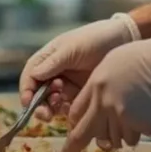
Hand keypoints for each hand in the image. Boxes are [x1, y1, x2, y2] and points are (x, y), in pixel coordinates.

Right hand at [20, 13, 140, 119]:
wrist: (123, 41)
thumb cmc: (95, 39)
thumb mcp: (72, 48)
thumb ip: (53, 63)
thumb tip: (34, 75)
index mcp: (47, 59)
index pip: (30, 77)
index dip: (27, 90)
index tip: (28, 102)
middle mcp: (54, 74)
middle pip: (38, 95)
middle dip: (39, 105)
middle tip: (46, 113)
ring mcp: (67, 86)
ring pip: (52, 104)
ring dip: (52, 109)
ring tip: (61, 103)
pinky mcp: (81, 96)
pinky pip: (69, 109)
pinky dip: (68, 112)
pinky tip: (74, 108)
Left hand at [58, 24, 150, 151]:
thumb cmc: (149, 54)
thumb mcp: (114, 62)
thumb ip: (100, 85)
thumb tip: (94, 106)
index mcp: (96, 84)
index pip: (75, 113)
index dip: (74, 125)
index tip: (73, 132)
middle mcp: (105, 102)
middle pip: (82, 134)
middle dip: (71, 150)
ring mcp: (124, 115)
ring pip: (113, 140)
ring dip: (121, 134)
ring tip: (135, 117)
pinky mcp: (142, 125)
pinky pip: (136, 137)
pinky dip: (141, 131)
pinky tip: (150, 114)